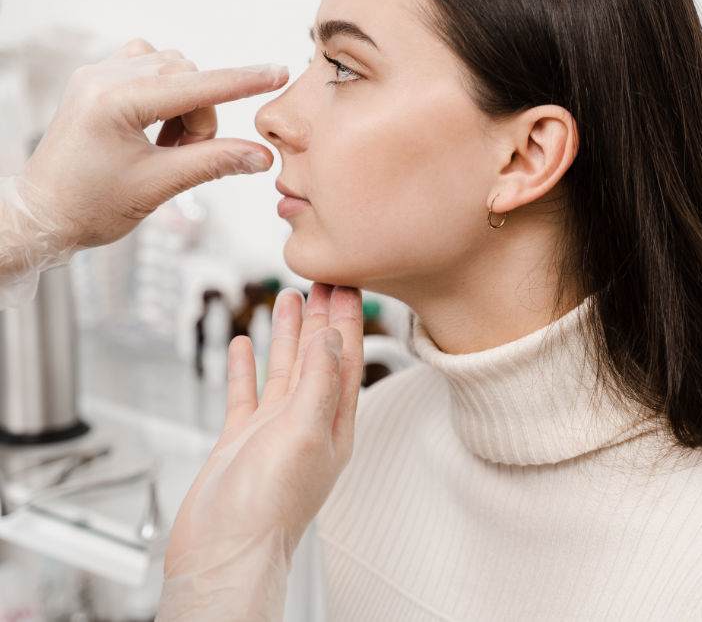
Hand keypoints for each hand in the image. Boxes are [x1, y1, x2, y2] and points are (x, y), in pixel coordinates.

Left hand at [19, 38, 286, 248]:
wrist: (43, 214)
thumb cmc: (89, 206)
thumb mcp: (158, 185)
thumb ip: (213, 163)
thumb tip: (260, 154)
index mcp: (113, 101)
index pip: (195, 85)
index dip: (242, 81)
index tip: (277, 73)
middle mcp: (102, 77)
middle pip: (187, 75)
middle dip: (200, 116)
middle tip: (186, 155)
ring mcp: (97, 75)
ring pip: (172, 69)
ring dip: (184, 106)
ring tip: (166, 147)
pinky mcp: (97, 81)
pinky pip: (148, 68)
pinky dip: (166, 96)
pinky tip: (156, 127)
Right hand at [157, 284, 362, 620]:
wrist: (221, 552)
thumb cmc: (268, 508)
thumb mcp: (304, 433)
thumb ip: (319, 383)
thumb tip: (332, 338)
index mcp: (333, 423)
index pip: (346, 359)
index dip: (347, 319)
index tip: (347, 284)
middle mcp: (307, 422)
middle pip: (317, 357)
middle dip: (320, 318)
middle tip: (320, 280)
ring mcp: (273, 429)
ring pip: (283, 368)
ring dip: (286, 333)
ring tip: (288, 298)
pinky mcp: (242, 438)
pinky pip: (246, 392)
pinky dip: (246, 367)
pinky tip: (242, 346)